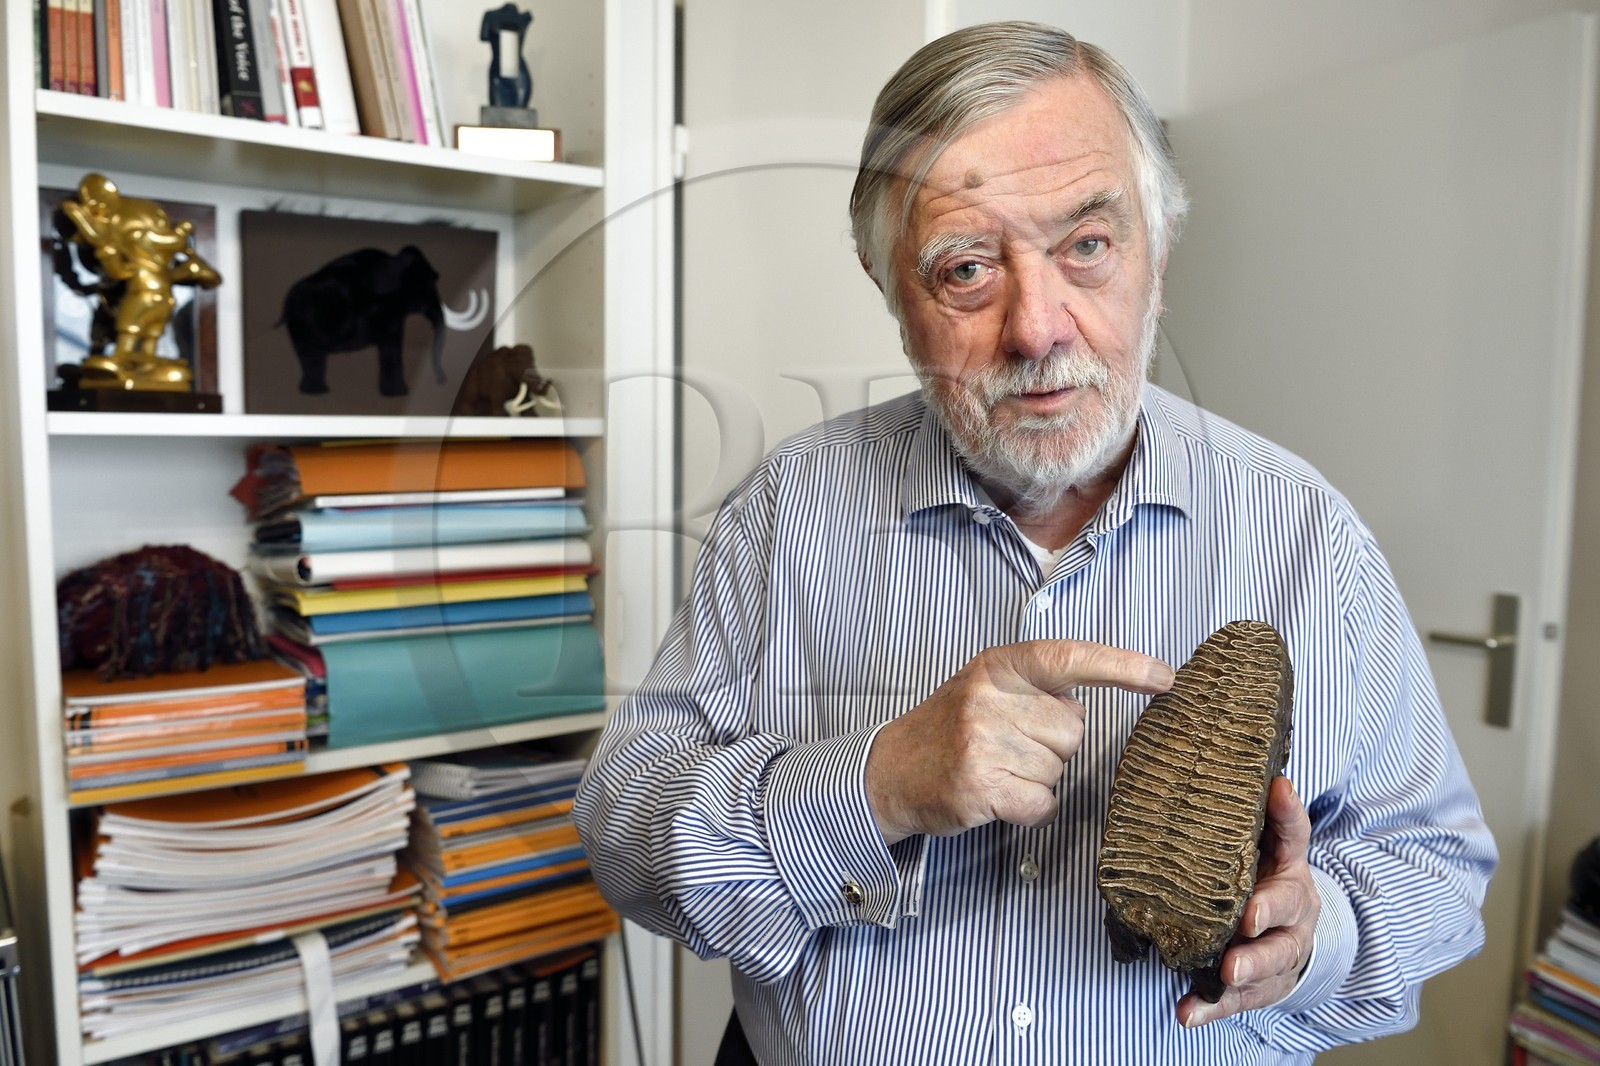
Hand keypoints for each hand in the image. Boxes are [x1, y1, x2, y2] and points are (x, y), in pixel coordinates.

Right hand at [865, 640, 1173, 845]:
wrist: (890, 772)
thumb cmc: (947, 729)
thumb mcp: (986, 687)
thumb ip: (1038, 686)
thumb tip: (1096, 700)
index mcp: (998, 666)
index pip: (1071, 658)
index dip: (1123, 668)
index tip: (1164, 678)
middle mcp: (989, 698)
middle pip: (1072, 730)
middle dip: (1052, 745)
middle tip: (1008, 745)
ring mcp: (983, 742)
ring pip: (1059, 769)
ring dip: (1036, 777)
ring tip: (996, 768)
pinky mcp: (981, 786)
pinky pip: (1042, 802)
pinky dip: (1028, 807)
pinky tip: (998, 795)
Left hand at [1178, 776, 1319, 1026]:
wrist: (1291, 931)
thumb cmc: (1262, 879)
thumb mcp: (1265, 844)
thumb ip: (1257, 815)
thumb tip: (1246, 774)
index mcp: (1289, 867)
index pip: (1293, 835)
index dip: (1286, 815)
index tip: (1276, 793)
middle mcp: (1294, 909)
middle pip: (1287, 913)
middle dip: (1266, 915)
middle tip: (1246, 921)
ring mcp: (1283, 950)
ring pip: (1272, 961)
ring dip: (1247, 968)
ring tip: (1225, 973)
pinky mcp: (1265, 984)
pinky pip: (1240, 999)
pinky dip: (1212, 1007)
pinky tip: (1187, 1012)